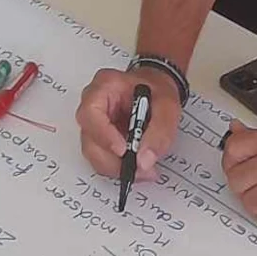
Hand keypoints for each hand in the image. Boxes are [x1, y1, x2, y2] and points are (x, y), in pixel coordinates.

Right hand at [76, 67, 180, 181]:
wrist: (157, 92)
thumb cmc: (157, 91)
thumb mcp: (167, 106)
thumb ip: (159, 131)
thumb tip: (145, 159)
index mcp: (105, 86)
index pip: (92, 112)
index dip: (104, 134)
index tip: (123, 150)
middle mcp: (93, 104)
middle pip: (89, 137)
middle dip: (113, 160)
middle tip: (139, 168)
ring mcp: (93, 122)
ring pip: (93, 153)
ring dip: (116, 167)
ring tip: (143, 170)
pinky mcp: (98, 138)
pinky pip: (101, 158)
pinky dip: (117, 167)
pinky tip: (136, 167)